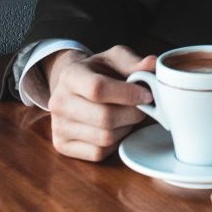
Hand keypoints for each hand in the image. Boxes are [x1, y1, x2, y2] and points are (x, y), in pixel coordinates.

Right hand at [45, 45, 156, 160]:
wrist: (74, 87)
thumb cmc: (99, 72)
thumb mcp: (114, 59)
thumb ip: (134, 62)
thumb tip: (153, 64)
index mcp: (70, 76)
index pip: (98, 88)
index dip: (128, 94)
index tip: (147, 95)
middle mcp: (58, 102)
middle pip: (105, 117)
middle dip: (132, 114)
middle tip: (142, 107)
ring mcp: (58, 126)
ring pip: (105, 137)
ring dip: (125, 128)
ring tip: (127, 116)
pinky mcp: (62, 145)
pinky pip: (98, 152)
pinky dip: (114, 143)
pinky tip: (115, 129)